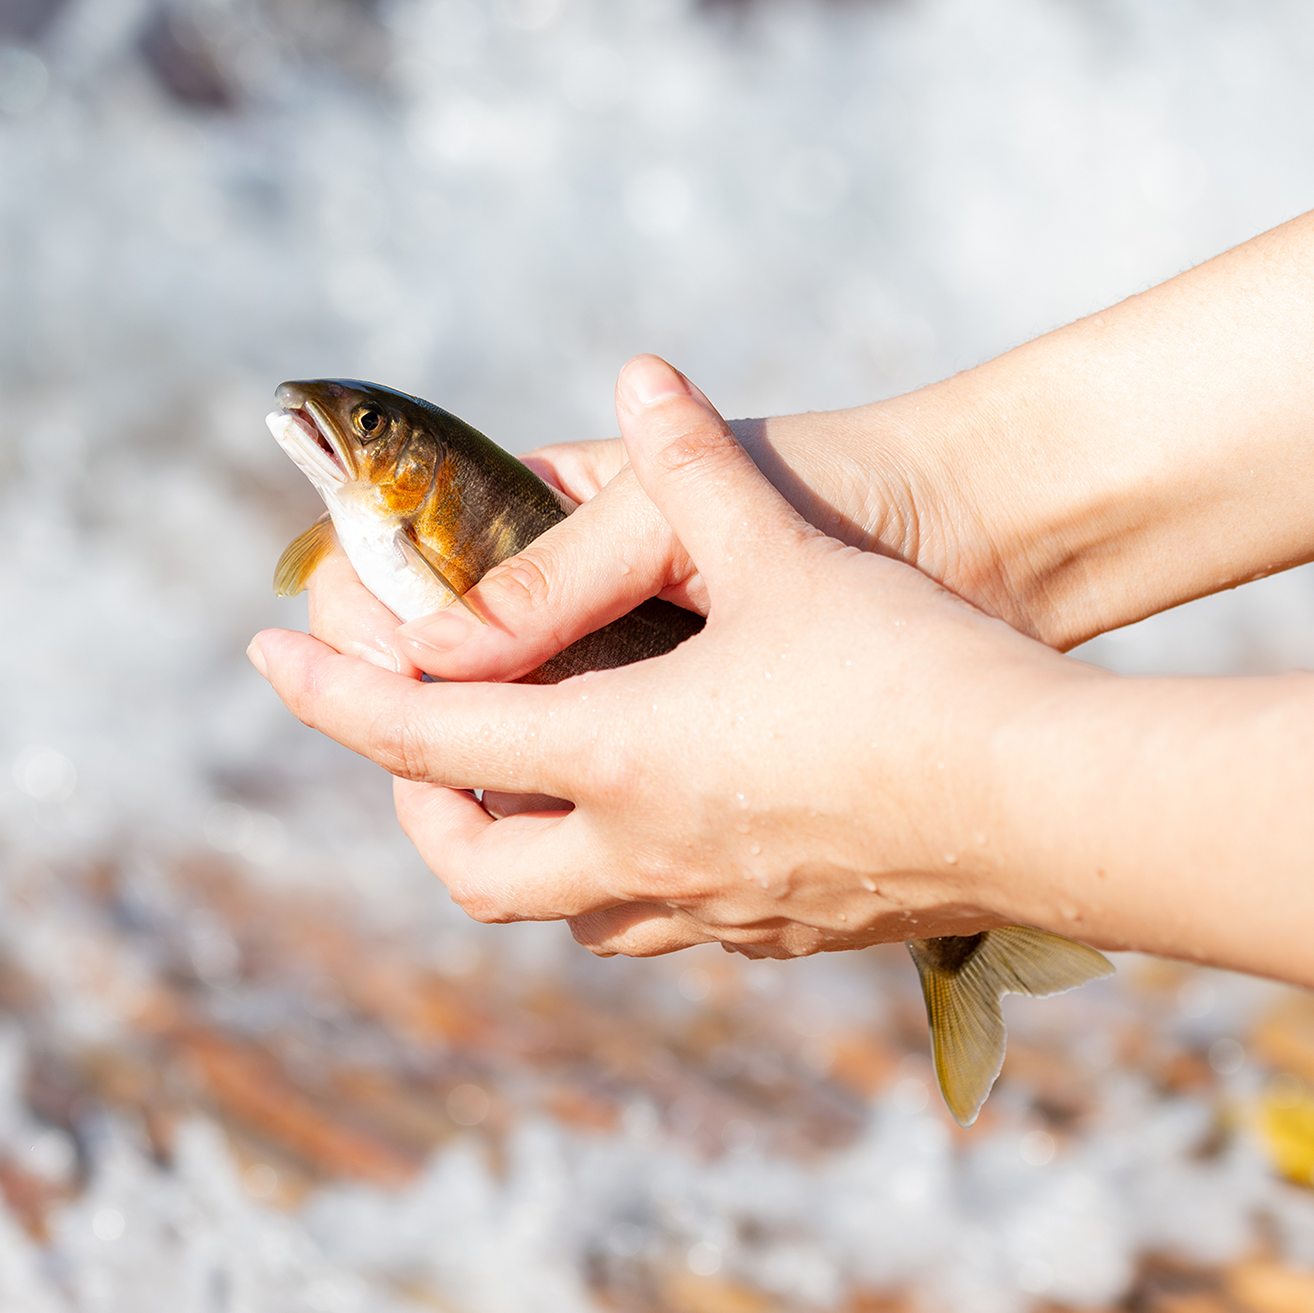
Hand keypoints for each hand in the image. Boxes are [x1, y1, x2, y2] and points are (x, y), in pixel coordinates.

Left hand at [251, 357, 1088, 958]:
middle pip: (472, 865)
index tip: (266, 659)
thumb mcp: (782, 554)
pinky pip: (668, 923)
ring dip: (524, 855)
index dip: (333, 694)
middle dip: (417, 808)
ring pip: (571, 912)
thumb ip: (693, 464)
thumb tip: (636, 376)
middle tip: (409, 746)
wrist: (1047, 807)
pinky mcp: (788, 936)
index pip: (422, 735)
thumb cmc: (910, 675)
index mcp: (615, 760)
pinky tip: (667, 822)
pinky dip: (627, 879)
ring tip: (527, 787)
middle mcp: (641, 853)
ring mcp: (714, 910)